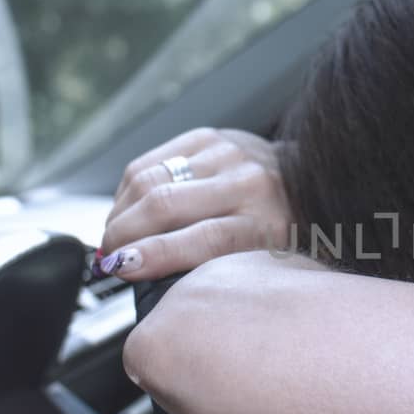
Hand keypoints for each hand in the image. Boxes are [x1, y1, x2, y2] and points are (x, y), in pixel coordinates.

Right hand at [98, 128, 289, 281]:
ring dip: (118, 213)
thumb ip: (215, 270)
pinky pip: (148, 162)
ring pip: (148, 180)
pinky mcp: (206, 137)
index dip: (155, 255)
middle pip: (165, 204)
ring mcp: (226, 153)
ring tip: (112, 238)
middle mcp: (248, 181)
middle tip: (107, 259)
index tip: (123, 270)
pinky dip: (127, 191)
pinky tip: (124, 210)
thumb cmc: (280, 231)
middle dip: (124, 234)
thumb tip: (148, 277)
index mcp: (267, 221)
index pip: (204, 238)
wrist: (305, 180)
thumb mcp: (261, 262)